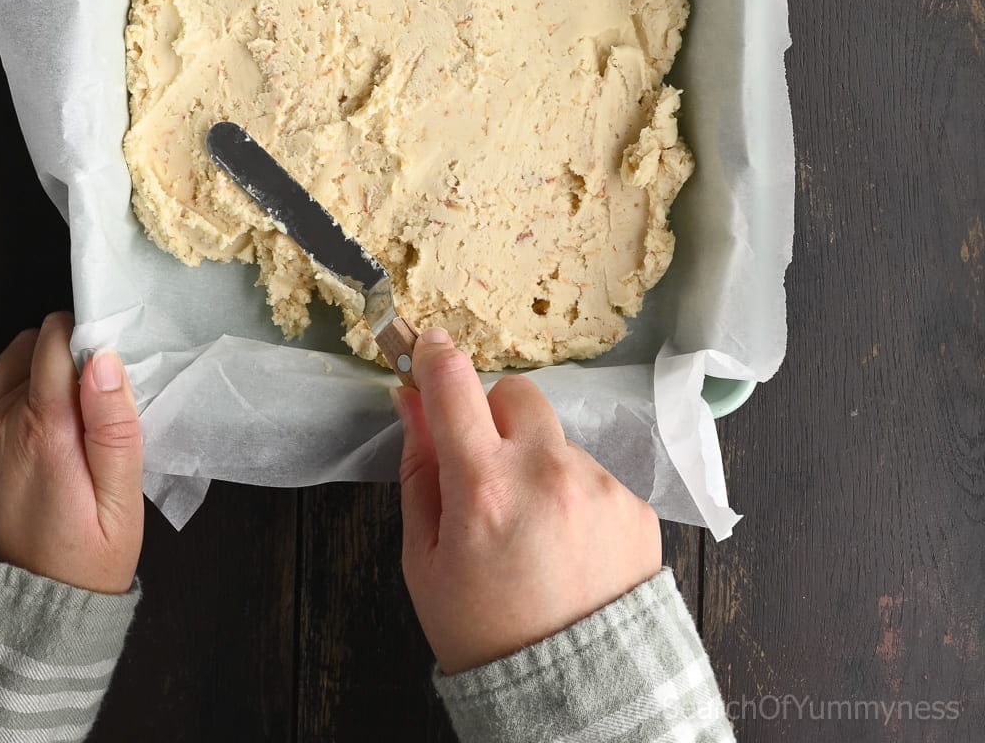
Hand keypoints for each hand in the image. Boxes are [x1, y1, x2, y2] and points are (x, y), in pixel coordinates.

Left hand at [0, 311, 143, 593]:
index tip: (107, 370)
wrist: (18, 616)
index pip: (57, 337)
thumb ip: (114, 427)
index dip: (88, 339)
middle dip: (68, 356)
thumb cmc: (83, 561)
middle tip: (92, 400)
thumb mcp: (122, 504)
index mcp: (44, 428)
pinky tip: (19, 406)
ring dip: (35, 367)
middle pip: (34, 344)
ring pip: (6, 358)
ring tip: (62, 408)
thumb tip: (105, 360)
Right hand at [393, 328, 661, 673]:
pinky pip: (592, 474)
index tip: (428, 347)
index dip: (435, 356)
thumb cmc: (485, 634)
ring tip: (534, 533)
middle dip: (493, 416)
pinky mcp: (634, 505)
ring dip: (537, 464)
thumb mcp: (425, 560)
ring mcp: (598, 485)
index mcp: (485, 486)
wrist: (577, 698)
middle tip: (485, 470)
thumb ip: (419, 471)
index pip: (454, 384)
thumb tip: (410, 402)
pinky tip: (568, 548)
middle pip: (516, 393)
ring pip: (556, 439)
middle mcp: (547, 472)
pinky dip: (573, 496)